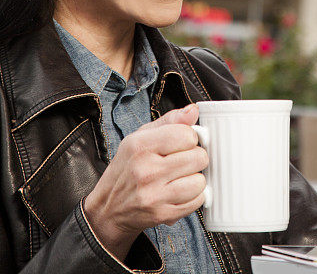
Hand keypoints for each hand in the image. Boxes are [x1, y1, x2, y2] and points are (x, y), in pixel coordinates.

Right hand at [84, 104, 206, 260]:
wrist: (108, 208)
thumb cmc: (127, 168)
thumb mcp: (140, 137)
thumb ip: (170, 121)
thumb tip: (193, 111)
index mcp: (140, 146)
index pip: (186, 135)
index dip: (191, 137)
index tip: (184, 142)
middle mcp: (146, 170)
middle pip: (198, 157)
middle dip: (195, 157)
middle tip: (183, 160)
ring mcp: (154, 195)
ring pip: (200, 181)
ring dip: (195, 178)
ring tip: (181, 177)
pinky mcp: (162, 214)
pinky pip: (196, 201)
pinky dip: (194, 196)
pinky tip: (180, 191)